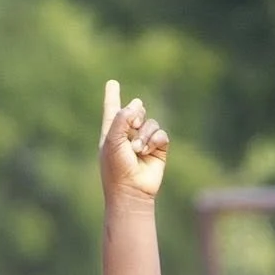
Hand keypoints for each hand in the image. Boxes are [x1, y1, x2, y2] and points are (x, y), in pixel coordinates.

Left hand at [98, 79, 168, 201]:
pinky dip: (155, 140)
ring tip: (138, 149)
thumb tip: (137, 104)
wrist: (132, 190)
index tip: (112, 83)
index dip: (112, 96)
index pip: (112, 109)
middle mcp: (129, 134)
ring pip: (151, 123)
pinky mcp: (158, 150)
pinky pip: (161, 134)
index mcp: (112, 131)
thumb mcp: (112, 139)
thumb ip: (121, 117)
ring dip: (144, 134)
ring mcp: (145, 142)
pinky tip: (148, 151)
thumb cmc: (116, 167)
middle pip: (136, 110)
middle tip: (133, 126)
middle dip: (136, 115)